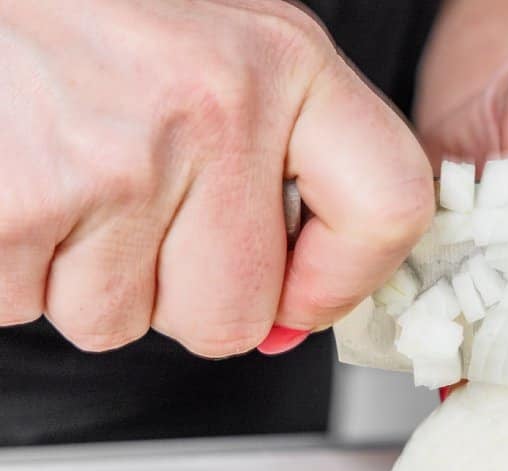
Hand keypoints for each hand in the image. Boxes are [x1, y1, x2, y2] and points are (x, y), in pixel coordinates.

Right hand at [0, 0, 432, 356]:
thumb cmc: (80, 8)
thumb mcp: (218, 45)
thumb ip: (281, 159)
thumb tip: (294, 316)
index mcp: (286, 60)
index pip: (390, 207)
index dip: (345, 280)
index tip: (302, 293)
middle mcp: (215, 107)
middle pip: (236, 315)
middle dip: (174, 293)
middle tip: (127, 202)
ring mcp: (115, 160)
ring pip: (121, 322)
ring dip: (83, 276)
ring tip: (59, 171)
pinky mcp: (19, 205)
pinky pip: (28, 308)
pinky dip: (11, 269)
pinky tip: (15, 182)